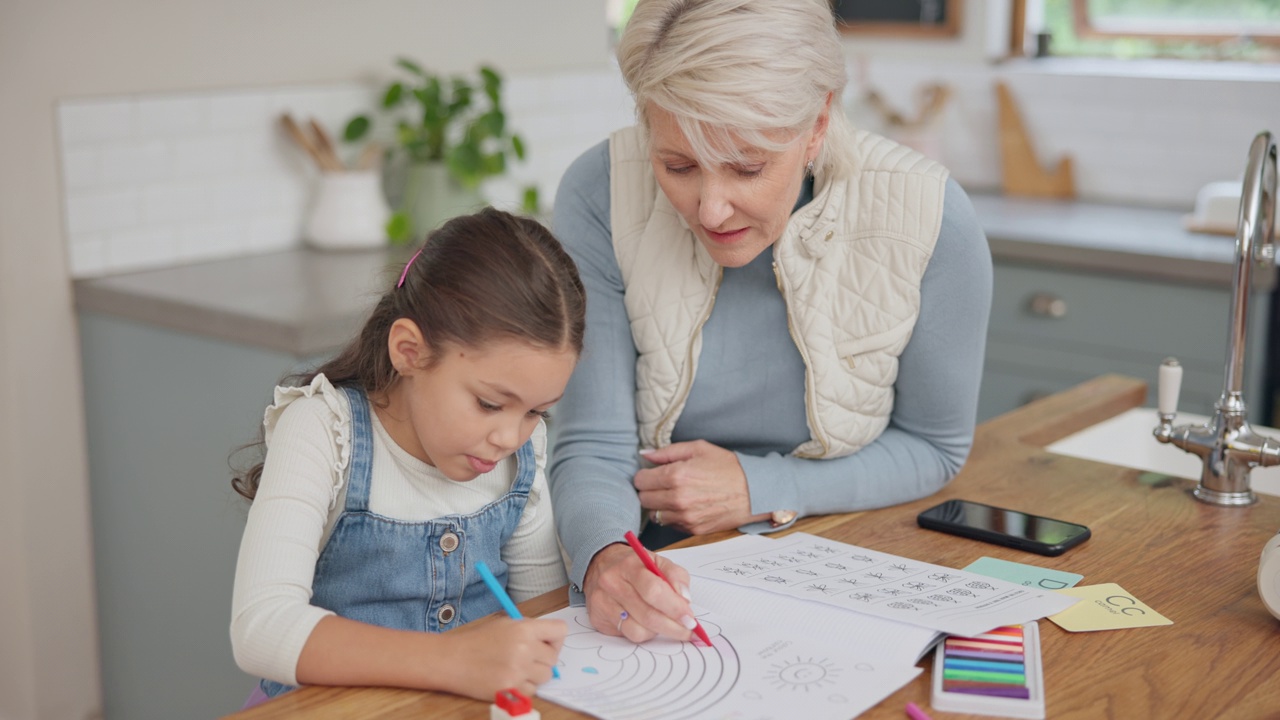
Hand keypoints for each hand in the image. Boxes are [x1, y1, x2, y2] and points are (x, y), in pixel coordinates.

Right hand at [437, 616, 565, 699]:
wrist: (451, 659)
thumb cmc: (476, 641)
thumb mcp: (504, 624)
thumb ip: (529, 630)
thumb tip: (550, 642)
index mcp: (524, 628)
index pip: (560, 631)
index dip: (555, 639)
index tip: (547, 644)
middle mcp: (524, 649)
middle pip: (553, 659)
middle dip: (542, 659)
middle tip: (525, 658)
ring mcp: (518, 671)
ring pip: (545, 677)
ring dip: (534, 675)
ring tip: (515, 669)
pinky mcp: (510, 690)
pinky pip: (532, 692)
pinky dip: (523, 688)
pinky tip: (508, 679)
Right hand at [583, 543, 696, 642]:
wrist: (600, 564)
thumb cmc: (634, 566)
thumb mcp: (658, 561)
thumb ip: (676, 577)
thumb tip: (685, 600)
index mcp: (629, 565)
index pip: (654, 590)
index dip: (675, 608)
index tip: (690, 618)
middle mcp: (612, 583)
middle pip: (647, 615)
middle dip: (674, 627)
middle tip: (688, 629)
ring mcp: (602, 602)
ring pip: (638, 630)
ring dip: (659, 631)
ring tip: (666, 623)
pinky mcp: (598, 618)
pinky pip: (628, 635)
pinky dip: (644, 633)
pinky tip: (648, 624)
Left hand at [634, 440, 770, 533]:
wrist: (755, 492)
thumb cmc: (728, 467)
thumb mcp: (698, 449)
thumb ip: (667, 452)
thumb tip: (645, 454)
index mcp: (676, 475)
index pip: (640, 481)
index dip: (645, 475)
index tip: (653, 473)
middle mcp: (677, 499)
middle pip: (643, 499)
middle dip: (650, 490)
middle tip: (663, 484)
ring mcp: (685, 517)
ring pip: (654, 514)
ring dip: (660, 505)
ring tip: (675, 495)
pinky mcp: (693, 529)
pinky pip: (670, 524)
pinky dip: (673, 516)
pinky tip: (685, 506)